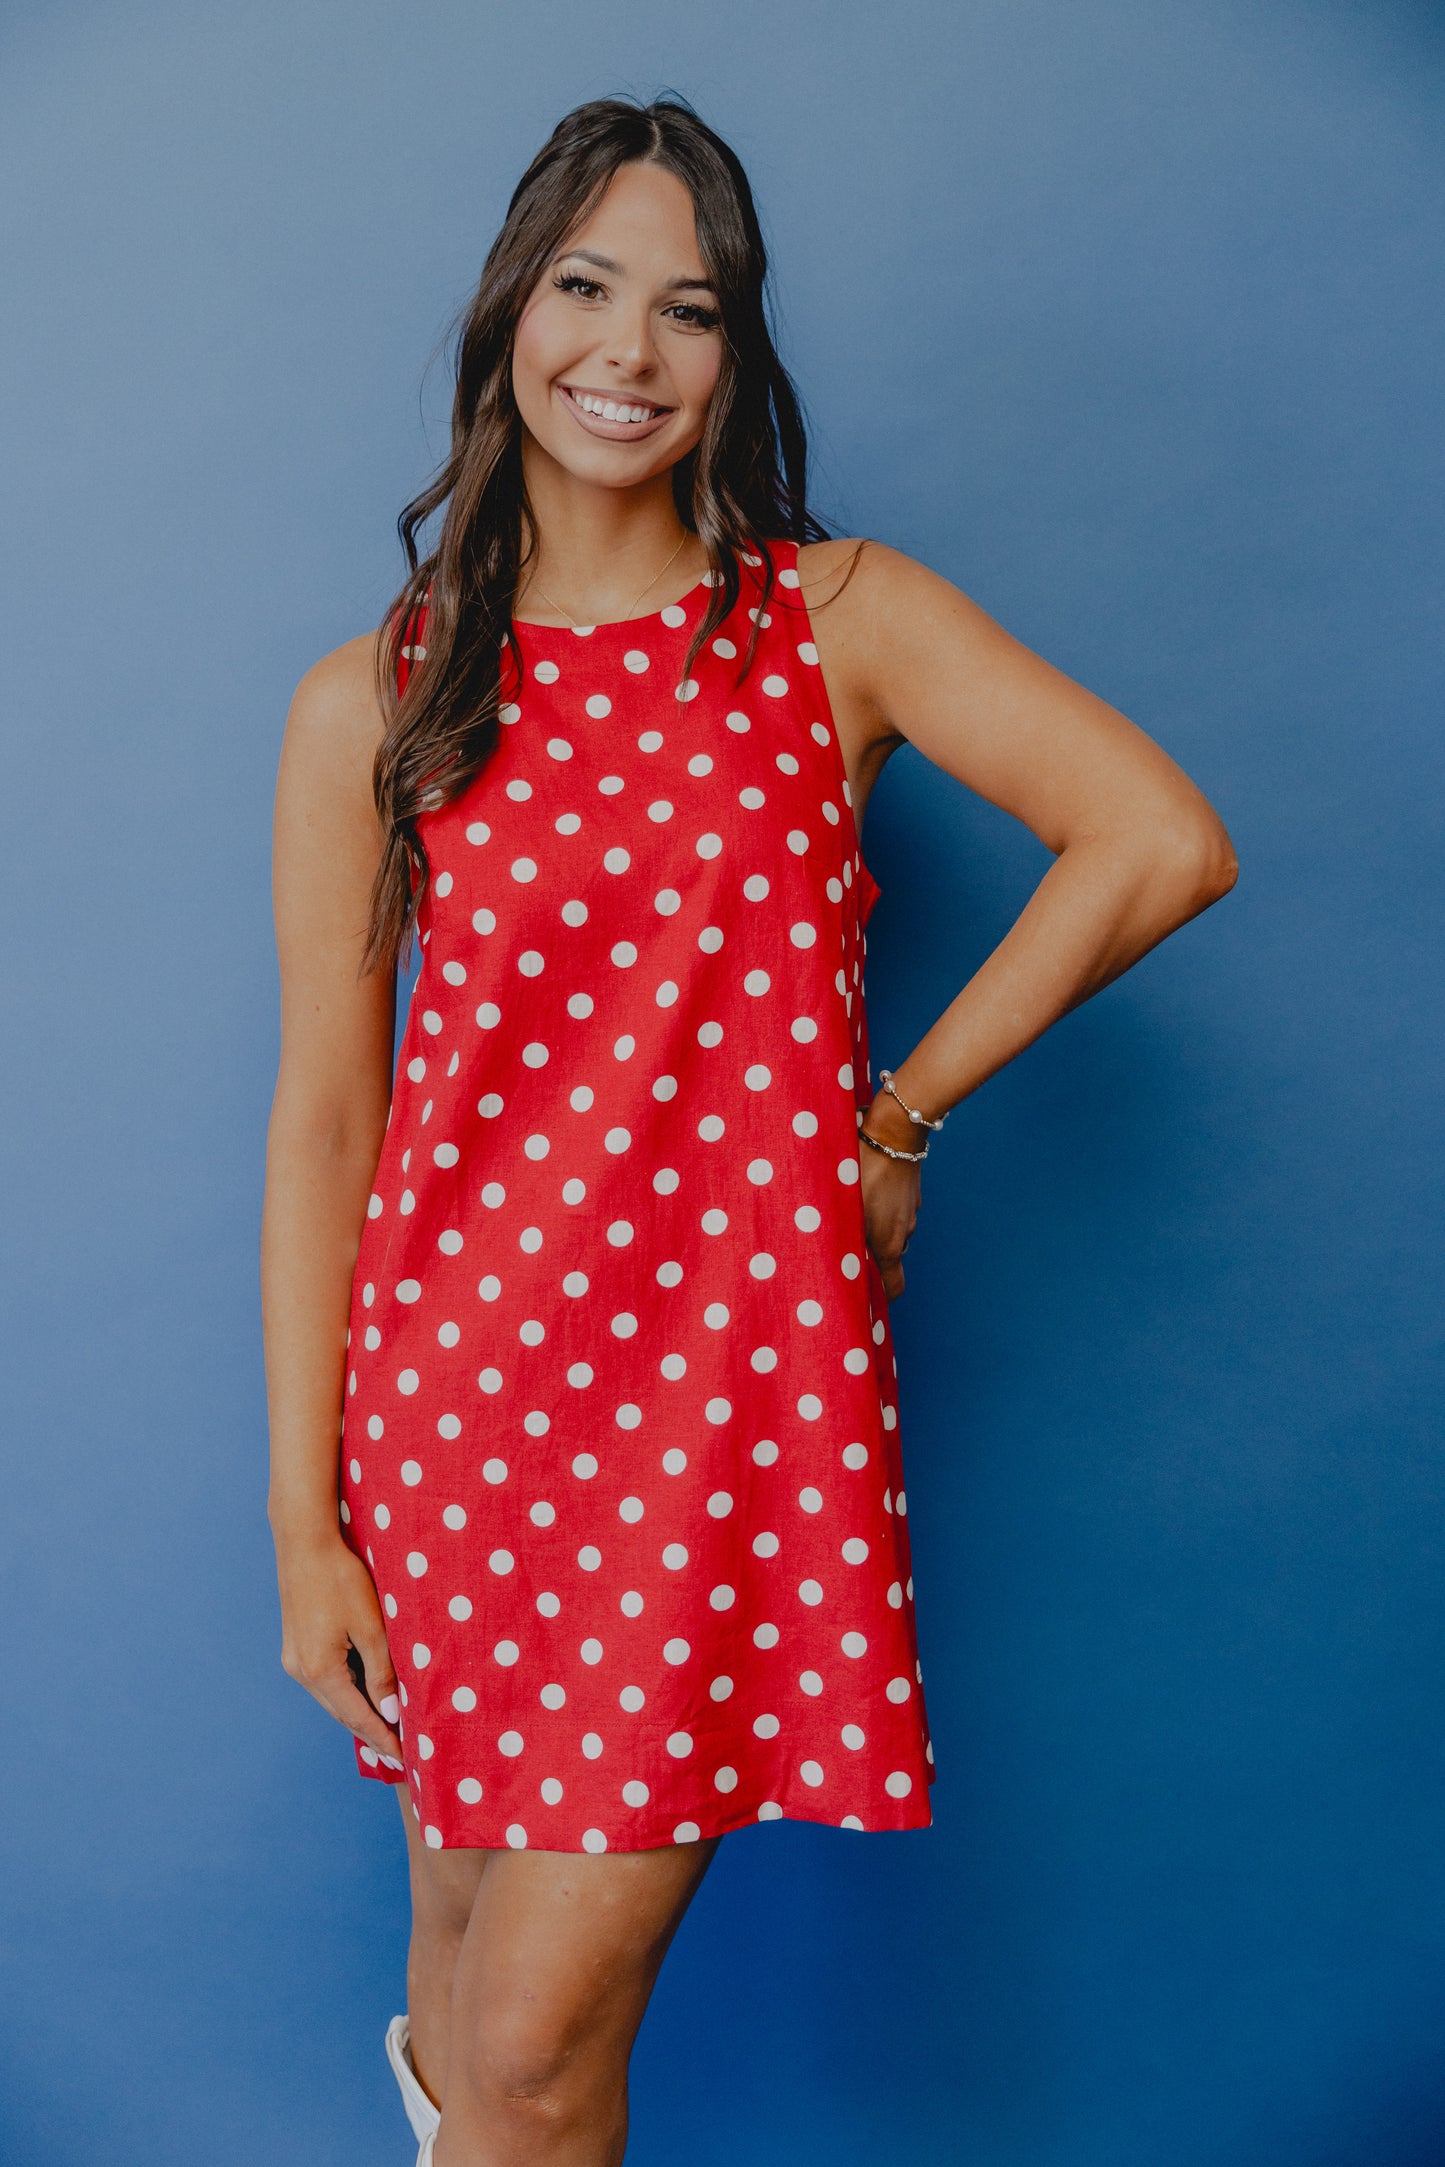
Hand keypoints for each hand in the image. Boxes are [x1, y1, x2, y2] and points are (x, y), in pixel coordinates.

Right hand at [273, 1527, 403, 1765]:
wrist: (305, 1543)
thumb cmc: (341, 1579)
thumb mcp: (370, 1626)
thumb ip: (381, 1671)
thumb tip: (389, 1712)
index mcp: (320, 1670)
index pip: (357, 1717)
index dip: (382, 1738)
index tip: (404, 1759)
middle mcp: (301, 1671)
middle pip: (341, 1712)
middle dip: (371, 1732)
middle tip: (399, 1752)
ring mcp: (294, 1659)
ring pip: (332, 1698)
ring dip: (358, 1713)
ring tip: (388, 1729)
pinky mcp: (296, 1646)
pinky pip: (325, 1680)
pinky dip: (347, 1692)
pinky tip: (366, 1694)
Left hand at [858, 1095, 923, 1301]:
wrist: (894, 1130)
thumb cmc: (864, 1169)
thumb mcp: (844, 1209)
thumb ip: (839, 1241)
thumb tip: (830, 1264)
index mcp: (889, 1244)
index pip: (894, 1288)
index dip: (880, 1298)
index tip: (862, 1297)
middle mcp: (904, 1231)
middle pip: (886, 1258)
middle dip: (867, 1259)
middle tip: (839, 1250)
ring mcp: (909, 1210)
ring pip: (887, 1230)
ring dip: (870, 1230)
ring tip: (844, 1216)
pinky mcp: (908, 1191)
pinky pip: (892, 1208)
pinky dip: (878, 1208)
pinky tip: (860, 1192)